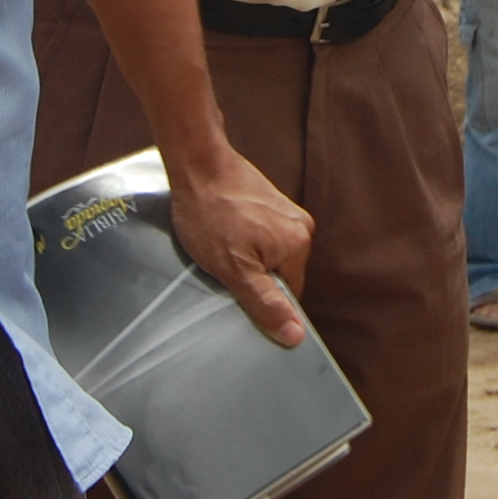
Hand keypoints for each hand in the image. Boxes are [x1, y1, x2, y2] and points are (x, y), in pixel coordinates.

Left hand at [165, 148, 314, 347]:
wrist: (197, 163)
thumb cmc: (210, 213)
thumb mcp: (233, 269)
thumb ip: (266, 303)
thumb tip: (296, 335)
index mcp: (299, 244)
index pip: (289, 296)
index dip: (262, 300)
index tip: (237, 292)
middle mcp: (300, 226)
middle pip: (280, 274)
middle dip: (254, 278)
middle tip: (225, 268)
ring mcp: (286, 211)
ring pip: (270, 256)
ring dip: (247, 259)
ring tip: (222, 247)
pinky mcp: (270, 202)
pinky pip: (263, 236)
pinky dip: (244, 241)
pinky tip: (223, 234)